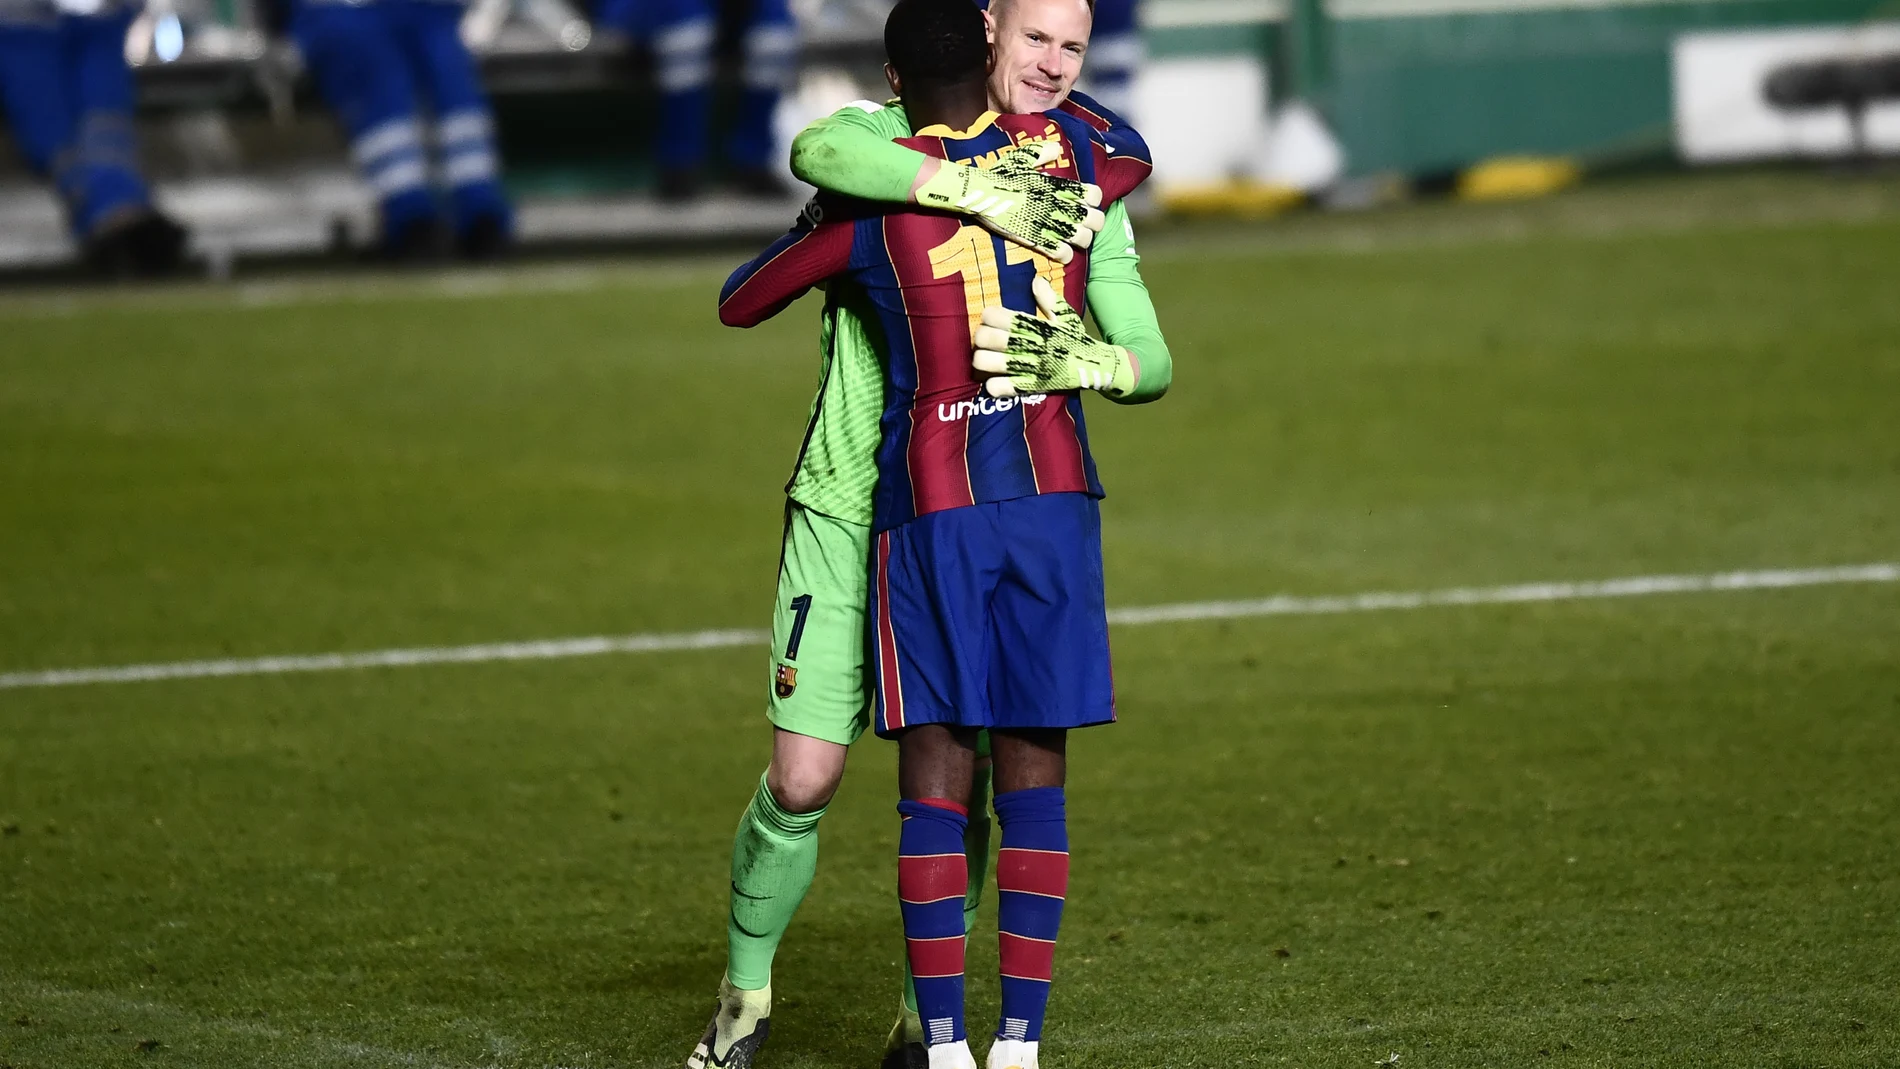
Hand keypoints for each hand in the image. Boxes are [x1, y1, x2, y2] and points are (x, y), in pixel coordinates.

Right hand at [916, 142, 1105, 263]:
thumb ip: (1042, 153)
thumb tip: (1057, 148)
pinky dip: (1065, 255)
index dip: (1093, 200)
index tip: (1085, 202)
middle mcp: (1059, 204)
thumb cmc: (1000, 175)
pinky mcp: (1036, 240)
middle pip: (1095, 220)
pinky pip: (1061, 252)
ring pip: (1083, 239)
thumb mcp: (1022, 158)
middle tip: (1083, 224)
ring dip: (1081, 240)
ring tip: (1073, 240)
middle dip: (1093, 223)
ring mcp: (1049, 223)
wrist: (979, 193)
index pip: (1093, 194)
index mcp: (1058, 185)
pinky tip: (1061, 252)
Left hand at [973, 276, 1136, 398]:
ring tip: (984, 360)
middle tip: (983, 341)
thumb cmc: (1076, 340)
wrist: (1096, 366)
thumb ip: (1049, 299)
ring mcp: (1031, 367)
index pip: (999, 316)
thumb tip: (1035, 279)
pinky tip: (992, 383)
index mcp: (1037, 325)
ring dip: (982, 361)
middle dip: (981, 338)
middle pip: (988, 338)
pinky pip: (1006, 388)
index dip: (989, 317)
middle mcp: (1031, 344)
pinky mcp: (1034, 386)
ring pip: (991, 362)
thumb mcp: (1066, 316)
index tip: (989, 318)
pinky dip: (995, 386)